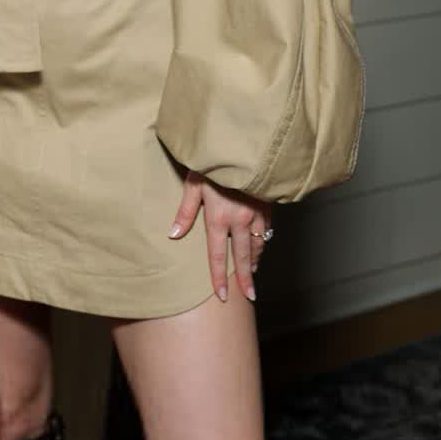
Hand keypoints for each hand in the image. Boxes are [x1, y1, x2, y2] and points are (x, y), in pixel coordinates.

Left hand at [168, 172, 271, 302]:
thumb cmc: (213, 160)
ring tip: (253, 271)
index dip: (219, 278)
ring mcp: (257, 212)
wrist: (245, 143)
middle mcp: (240, 219)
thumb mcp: (193, 183)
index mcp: (219, 218)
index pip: (218, 255)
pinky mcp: (268, 202)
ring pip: (257, 243)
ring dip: (255, 259)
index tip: (223, 296)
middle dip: (246, 278)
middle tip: (250, 295)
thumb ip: (185, 211)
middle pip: (243, 256)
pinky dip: (263, 240)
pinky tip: (261, 244)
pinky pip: (266, 228)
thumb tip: (173, 235)